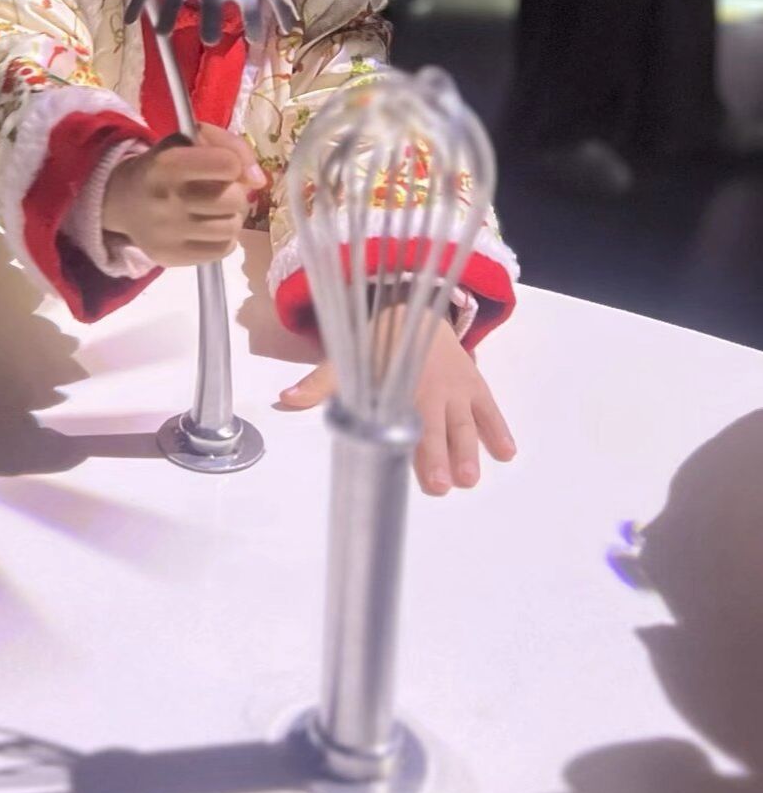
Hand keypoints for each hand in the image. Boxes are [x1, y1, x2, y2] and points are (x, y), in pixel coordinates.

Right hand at [101, 125, 265, 267]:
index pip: (228, 164)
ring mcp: (168, 232)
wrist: (123, 200)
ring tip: (215, 210)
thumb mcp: (190, 139)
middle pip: (235, 200)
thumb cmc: (164, 164)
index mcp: (169, 164)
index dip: (233, 164)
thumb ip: (231, 146)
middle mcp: (167, 199)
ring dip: (231, 217)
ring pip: (233, 227)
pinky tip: (208, 228)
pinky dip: (224, 238)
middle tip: (221, 190)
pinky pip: (223, 250)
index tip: (223, 166)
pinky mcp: (171, 256)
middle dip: (236, 193)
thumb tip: (259, 181)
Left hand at [275, 318, 515, 495]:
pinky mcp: (475, 385)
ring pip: (465, 422)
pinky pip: (489, 408)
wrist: (414, 309)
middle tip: (450, 484)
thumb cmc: (376, 344)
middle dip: (444, 456)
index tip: (421, 476)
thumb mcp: (345, 359)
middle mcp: (431, 390)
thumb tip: (285, 399)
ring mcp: (456, 389)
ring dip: (471, 449)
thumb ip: (319, 383)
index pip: (406, 423)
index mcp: (400, 386)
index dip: (414, 449)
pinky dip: (499, 428)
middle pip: (439, 428)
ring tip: (473, 477)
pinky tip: (508, 452)